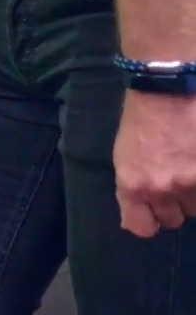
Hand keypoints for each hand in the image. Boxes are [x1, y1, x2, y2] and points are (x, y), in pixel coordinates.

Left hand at [113, 89, 195, 236]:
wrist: (168, 86)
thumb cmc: (142, 117)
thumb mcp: (125, 156)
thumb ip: (132, 188)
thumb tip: (137, 215)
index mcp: (134, 185)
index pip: (142, 227)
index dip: (149, 219)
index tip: (153, 209)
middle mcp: (164, 188)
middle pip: (174, 218)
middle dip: (174, 202)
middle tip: (175, 177)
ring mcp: (193, 181)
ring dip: (194, 192)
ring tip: (189, 165)